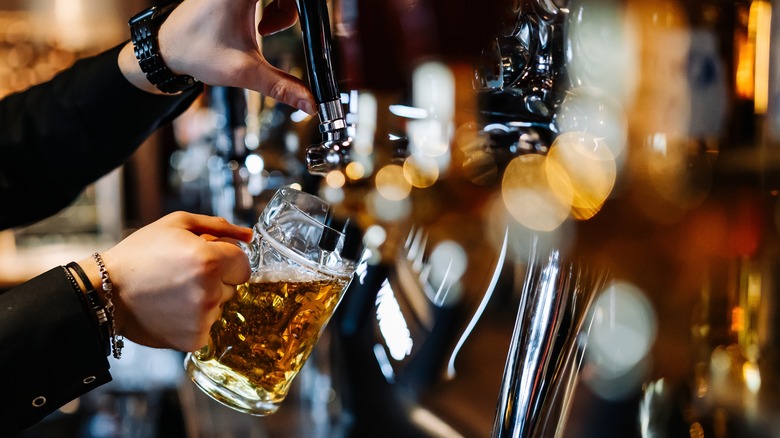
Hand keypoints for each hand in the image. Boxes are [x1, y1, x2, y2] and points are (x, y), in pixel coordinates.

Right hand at [80, 212, 252, 351]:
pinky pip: (208, 326)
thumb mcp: (177, 224)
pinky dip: (194, 320)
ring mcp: (203, 318)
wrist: (105, 291)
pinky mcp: (194, 339)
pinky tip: (171, 310)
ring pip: (220, 306)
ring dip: (205, 300)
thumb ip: (219, 226)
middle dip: (216, 280)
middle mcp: (210, 291)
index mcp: (210, 260)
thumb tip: (249, 236)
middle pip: (233, 286)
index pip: (244, 265)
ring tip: (172, 293)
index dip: (225, 260)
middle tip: (182, 275)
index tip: (205, 260)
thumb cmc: (141, 253)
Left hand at [119, 0, 314, 113]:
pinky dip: (274, 3)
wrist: (169, 48)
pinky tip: (262, 25)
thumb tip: (310, 103)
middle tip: (276, 29)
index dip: (295, 7)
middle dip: (292, 9)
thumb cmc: (196, 51)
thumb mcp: (244, 71)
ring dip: (284, 7)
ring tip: (266, 30)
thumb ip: (281, 86)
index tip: (308, 17)